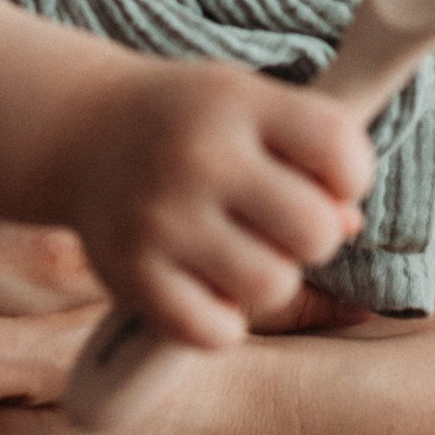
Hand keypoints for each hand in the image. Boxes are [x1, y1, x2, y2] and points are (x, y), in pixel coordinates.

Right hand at [51, 62, 374, 351]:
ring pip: (272, 287)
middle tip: (279, 224)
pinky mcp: (128, 275)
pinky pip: (215, 333)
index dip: (351, 175)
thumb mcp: (253, 109)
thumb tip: (348, 224)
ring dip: (271, 279)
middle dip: (313, 236)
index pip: (340, 148)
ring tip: (243, 255)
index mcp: (237, 102)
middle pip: (316, 231)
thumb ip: (313, 155)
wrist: (82, 132)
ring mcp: (160, 219)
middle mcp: (197, 157)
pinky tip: (209, 289)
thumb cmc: (193, 125)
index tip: (322, 177)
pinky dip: (223, 322)